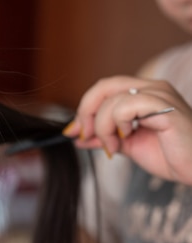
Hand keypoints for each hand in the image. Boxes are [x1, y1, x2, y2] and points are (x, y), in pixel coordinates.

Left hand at [65, 76, 191, 185]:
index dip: (83, 109)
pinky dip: (118, 124)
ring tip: (113, 146)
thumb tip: (76, 137)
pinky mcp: (166, 108)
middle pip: (104, 86)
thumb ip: (103, 138)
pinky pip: (127, 106)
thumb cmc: (170, 156)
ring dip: (103, 126)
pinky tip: (127, 138)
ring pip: (112, 99)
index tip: (73, 132)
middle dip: (86, 113)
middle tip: (85, 135)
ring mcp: (160, 95)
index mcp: (143, 94)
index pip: (103, 89)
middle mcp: (152, 88)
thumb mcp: (126, 145)